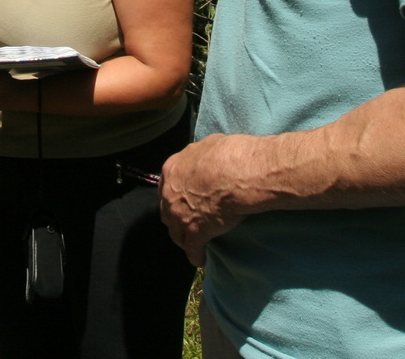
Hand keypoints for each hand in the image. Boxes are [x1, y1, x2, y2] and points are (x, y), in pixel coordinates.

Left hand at [159, 133, 254, 266]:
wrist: (238, 174)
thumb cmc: (228, 154)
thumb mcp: (209, 145)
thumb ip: (200, 156)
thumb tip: (204, 156)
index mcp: (172, 170)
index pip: (166, 186)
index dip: (174, 194)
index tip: (181, 199)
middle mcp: (170, 194)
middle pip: (167, 211)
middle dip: (175, 217)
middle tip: (185, 220)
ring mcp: (180, 215)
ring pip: (176, 232)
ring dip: (183, 238)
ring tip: (190, 242)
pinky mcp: (196, 233)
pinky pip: (192, 250)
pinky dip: (196, 256)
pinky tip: (200, 260)